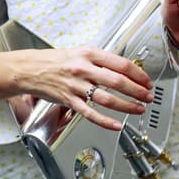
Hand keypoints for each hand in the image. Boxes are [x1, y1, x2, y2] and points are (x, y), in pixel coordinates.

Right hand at [13, 46, 154, 130]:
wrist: (30, 69)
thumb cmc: (55, 61)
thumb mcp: (80, 52)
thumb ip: (100, 60)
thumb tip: (123, 69)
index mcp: (89, 54)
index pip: (121, 64)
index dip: (138, 74)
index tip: (147, 81)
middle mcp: (84, 69)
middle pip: (118, 82)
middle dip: (138, 91)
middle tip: (148, 96)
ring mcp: (76, 86)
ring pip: (107, 99)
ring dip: (127, 106)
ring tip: (138, 109)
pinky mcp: (69, 100)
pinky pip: (90, 113)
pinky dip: (106, 121)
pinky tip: (117, 125)